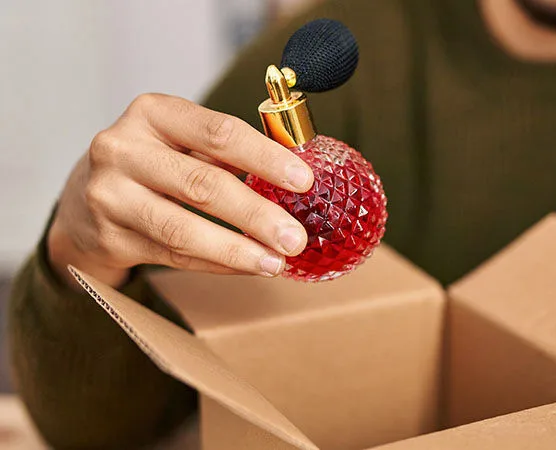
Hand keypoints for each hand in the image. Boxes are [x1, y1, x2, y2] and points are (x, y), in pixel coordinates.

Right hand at [47, 93, 313, 289]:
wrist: (83, 199)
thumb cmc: (154, 163)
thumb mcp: (181, 139)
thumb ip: (228, 150)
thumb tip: (297, 174)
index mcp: (152, 113)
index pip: (218, 132)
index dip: (265, 157)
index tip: (304, 180)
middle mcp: (122, 149)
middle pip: (202, 184)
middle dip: (257, 214)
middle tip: (296, 237)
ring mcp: (109, 195)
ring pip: (183, 229)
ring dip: (238, 250)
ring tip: (276, 262)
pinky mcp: (109, 237)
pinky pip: (174, 256)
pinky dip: (218, 263)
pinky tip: (248, 266)